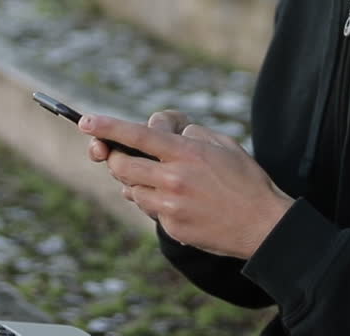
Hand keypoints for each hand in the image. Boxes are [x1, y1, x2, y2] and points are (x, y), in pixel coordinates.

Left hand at [81, 113, 293, 259]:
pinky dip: (155, 203)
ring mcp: (171, 206)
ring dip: (137, 182)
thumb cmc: (247, 180)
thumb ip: (190, 135)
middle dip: (115, 159)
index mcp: (186, 153)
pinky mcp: (172, 228)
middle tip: (121, 156)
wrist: (263, 224)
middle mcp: (173, 179)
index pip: (137, 135)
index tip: (85, 122)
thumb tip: (164, 134)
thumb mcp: (223, 145)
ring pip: (131, 191)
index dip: (107, 127)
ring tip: (161, 181)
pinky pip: (150, 211)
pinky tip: (178, 202)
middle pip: (122, 166)